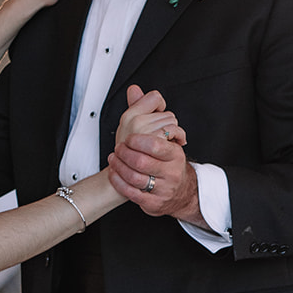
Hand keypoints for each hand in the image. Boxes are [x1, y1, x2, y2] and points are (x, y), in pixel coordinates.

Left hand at [108, 84, 200, 221]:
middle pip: (142, 162)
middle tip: (117, 149)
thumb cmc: (166, 161)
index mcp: (175, 154)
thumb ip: (146, 110)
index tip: (128, 138)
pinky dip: (119, 182)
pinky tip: (113, 173)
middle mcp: (172, 173)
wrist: (179, 191)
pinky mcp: (154, 203)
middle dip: (125, 155)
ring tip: (113, 160)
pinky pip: (132, 194)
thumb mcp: (162, 136)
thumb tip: (134, 89)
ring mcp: (163, 190)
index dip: (138, 140)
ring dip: (119, 168)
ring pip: (136, 179)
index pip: (156, 144)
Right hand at [114, 87, 184, 149]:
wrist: (127, 176)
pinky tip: (174, 143)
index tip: (157, 116)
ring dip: (173, 132)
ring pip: (172, 122)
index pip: (154, 97)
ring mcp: (146, 133)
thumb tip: (134, 88)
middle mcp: (137, 122)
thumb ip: (134, 106)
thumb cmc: (128, 152)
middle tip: (161, 135)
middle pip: (167, 112)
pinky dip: (178, 137)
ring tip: (166, 141)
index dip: (159, 106)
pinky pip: (175, 132)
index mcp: (130, 115)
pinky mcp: (155, 143)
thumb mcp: (127, 128)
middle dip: (167, 123)